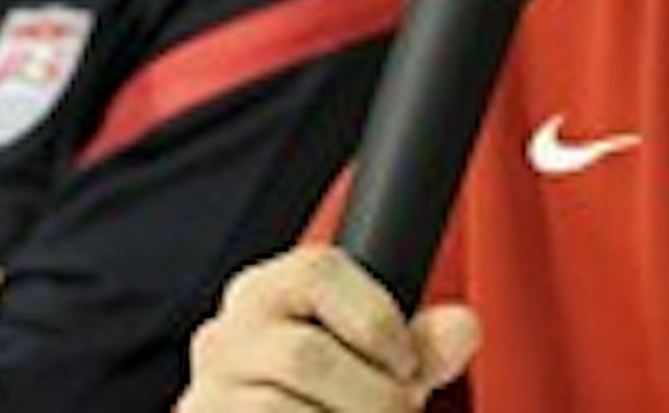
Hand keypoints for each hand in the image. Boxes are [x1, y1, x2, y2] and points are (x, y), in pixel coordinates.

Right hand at [178, 246, 479, 411]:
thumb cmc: (329, 402)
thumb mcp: (378, 368)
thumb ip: (422, 346)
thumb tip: (463, 326)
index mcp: (266, 293)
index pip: (318, 270)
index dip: (376, 319)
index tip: (408, 365)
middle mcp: (225, 336)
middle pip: (308, 356)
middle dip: (372, 398)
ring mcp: (206, 393)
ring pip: (286, 411)